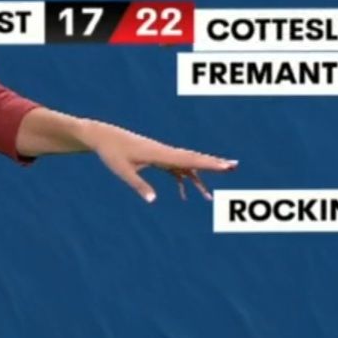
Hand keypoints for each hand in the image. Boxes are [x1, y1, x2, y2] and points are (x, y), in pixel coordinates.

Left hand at [78, 119, 237, 202]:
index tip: (225, 165)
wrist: (102, 137)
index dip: (209, 163)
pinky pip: (174, 169)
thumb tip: (153, 201)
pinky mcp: (155, 157)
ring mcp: (161, 154)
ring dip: (200, 175)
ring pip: (185, 165)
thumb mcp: (123, 171)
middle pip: (193, 158)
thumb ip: (138, 185)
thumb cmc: (111, 153)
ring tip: (212, 193)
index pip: (189, 160)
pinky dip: (183, 179)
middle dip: (213, 164)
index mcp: (160, 154)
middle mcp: (164, 152)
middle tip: (234, 166)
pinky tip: (186, 194)